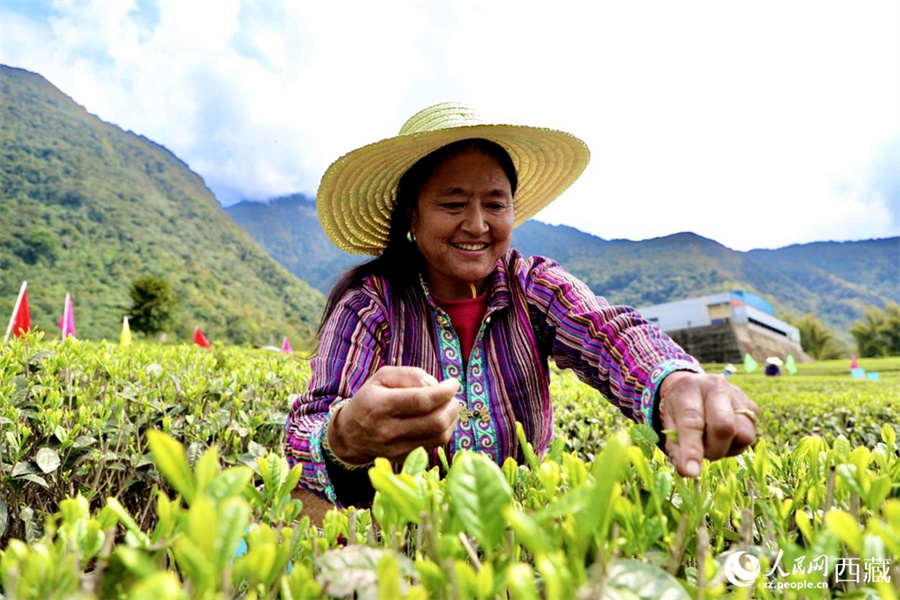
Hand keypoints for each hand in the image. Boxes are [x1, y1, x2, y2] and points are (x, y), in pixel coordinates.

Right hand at [327, 366, 460, 464]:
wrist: (351, 434)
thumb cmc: (370, 399)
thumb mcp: (382, 377)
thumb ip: (409, 375)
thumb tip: (434, 384)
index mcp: (382, 406)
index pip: (422, 401)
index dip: (444, 392)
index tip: (453, 384)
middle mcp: (389, 430)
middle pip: (435, 422)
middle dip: (452, 406)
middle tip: (452, 396)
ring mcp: (397, 448)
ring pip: (439, 436)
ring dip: (451, 419)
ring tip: (447, 407)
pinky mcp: (404, 458)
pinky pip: (435, 445)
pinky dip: (444, 431)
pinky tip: (440, 420)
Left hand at [658, 371, 757, 476]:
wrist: (694, 386)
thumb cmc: (679, 408)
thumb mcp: (668, 423)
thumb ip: (675, 447)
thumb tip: (688, 472)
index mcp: (689, 388)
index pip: (692, 421)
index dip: (691, 449)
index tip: (691, 472)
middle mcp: (716, 387)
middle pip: (725, 426)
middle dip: (713, 449)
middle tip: (702, 452)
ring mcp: (738, 395)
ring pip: (744, 434)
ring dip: (726, 448)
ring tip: (711, 442)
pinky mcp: (752, 407)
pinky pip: (750, 436)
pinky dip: (734, 445)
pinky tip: (722, 438)